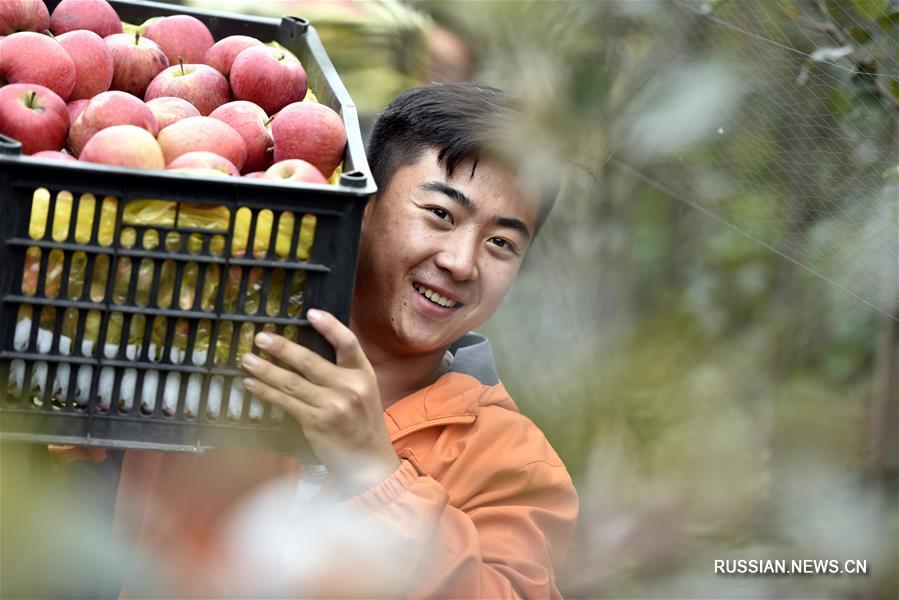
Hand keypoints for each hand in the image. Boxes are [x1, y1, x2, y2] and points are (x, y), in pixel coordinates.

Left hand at [241, 309, 400, 496]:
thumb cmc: (363, 422)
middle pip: (310, 360)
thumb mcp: (364, 391)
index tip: (310, 313)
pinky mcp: (317, 423)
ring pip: (292, 382)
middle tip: (261, 337)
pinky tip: (252, 384)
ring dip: (266, 369)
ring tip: (247, 359)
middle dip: (282, 348)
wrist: (368, 460)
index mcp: (363, 373)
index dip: (330, 325)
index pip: (348, 342)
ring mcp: (333, 406)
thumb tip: (308, 351)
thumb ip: (344, 371)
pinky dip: (266, 392)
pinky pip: (286, 403)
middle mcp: (350, 387)